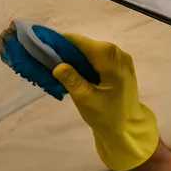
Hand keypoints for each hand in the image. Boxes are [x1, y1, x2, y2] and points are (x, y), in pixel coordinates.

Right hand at [53, 33, 159, 170]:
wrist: (129, 128)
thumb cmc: (108, 116)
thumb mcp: (85, 100)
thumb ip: (71, 79)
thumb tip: (56, 64)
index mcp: (111, 59)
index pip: (80, 42)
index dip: (61, 43)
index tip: (42, 48)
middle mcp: (118, 53)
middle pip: (86, 45)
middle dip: (67, 52)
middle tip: (48, 63)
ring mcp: (120, 58)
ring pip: (91, 50)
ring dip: (75, 58)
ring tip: (58, 69)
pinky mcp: (120, 65)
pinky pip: (98, 57)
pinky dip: (85, 63)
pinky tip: (74, 74)